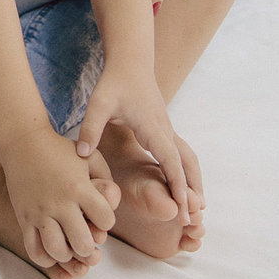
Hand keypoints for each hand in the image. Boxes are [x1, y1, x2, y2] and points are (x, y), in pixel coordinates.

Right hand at [1, 119, 118, 268]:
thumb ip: (107, 178)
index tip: (100, 216)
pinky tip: (51, 251)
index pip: (105, 220)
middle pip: (82, 243)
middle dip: (89, 247)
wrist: (23, 142)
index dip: (106, 221)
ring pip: (57, 251)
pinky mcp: (23, 217)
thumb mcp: (89, 156)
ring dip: (67, 255)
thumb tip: (114, 202)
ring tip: (69, 246)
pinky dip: (45, 258)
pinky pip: (33, 249)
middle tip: (86, 240)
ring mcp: (39, 212)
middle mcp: (59, 203)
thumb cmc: (60, 149)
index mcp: (79, 188)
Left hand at [75, 66, 200, 222]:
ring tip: (196, 207)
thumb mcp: (98, 103)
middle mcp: (165, 129)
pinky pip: (180, 154)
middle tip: (194, 217)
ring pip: (187, 159)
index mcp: (152, 126)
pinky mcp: (164, 128)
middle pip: (186, 163)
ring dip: (193, 181)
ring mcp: (167, 129)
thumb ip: (91, 128)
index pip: (169, 159)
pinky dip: (186, 171)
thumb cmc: (115, 82)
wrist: (131, 61)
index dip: (177, 184)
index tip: (183, 206)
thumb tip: (82, 154)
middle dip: (191, 189)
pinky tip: (183, 187)